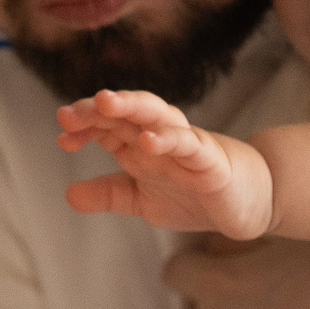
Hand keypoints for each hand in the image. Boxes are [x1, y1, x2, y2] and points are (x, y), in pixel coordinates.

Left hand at [57, 90, 273, 239]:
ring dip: (131, 106)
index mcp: (141, 144)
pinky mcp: (211, 162)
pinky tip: (148, 141)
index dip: (85, 125)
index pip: (108, 125)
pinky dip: (169, 139)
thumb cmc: (193, 194)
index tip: (62, 133)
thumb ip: (109, 194)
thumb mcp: (142, 200)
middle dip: (99, 108)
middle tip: (69, 111)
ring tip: (105, 102)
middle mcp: (161, 137)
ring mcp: (187, 145)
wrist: (247, 205)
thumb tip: (69, 195)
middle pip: (128, 111)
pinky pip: (189, 145)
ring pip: (157, 115)